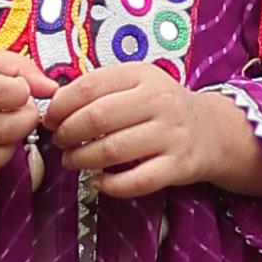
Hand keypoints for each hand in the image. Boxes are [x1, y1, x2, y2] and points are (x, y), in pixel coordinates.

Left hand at [38, 62, 248, 201]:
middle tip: (59, 142)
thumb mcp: (136, 84)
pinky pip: (136, 181)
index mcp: (142, 75)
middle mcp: (159, 101)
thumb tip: (53, 105)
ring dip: (82, 159)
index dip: (61, 105)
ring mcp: (171, 134)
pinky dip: (110, 185)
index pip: (89, 87)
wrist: (211, 129)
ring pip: (112, 151)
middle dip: (67, 133)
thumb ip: (100, 90)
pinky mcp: (178, 166)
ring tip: (72, 161)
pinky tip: (98, 181)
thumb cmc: (161, 107)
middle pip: (97, 118)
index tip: (50, 118)